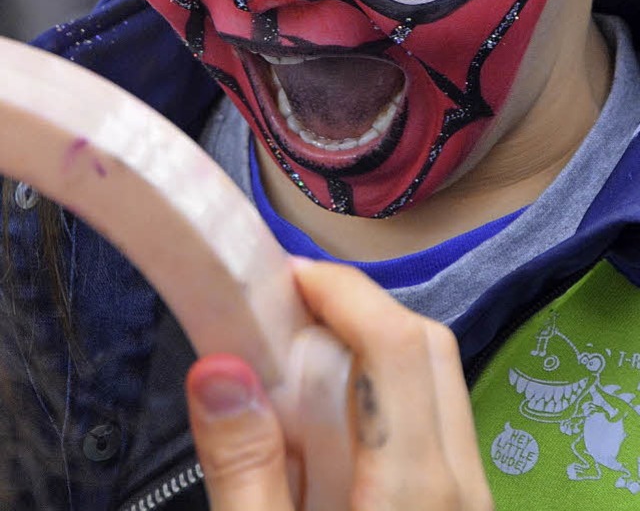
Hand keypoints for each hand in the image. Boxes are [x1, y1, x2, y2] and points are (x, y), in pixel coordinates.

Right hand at [186, 259, 493, 510]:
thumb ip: (243, 469)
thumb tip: (219, 370)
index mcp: (415, 492)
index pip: (398, 343)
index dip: (341, 290)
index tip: (281, 280)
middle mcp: (461, 484)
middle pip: (428, 347)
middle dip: (359, 308)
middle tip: (285, 313)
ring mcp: (470, 499)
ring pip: (437, 379)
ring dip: (373, 347)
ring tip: (299, 363)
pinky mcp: (459, 510)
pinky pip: (435, 421)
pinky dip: (387, 391)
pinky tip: (330, 423)